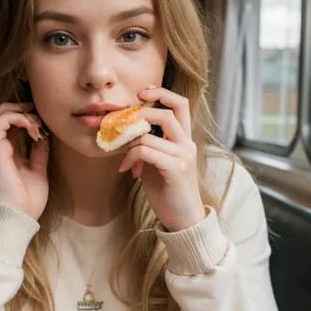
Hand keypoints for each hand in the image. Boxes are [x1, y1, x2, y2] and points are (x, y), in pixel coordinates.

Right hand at [0, 102, 49, 220]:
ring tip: (35, 121)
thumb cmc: (28, 200)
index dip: (25, 117)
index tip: (42, 123)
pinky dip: (18, 118)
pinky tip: (32, 127)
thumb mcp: (38, 170)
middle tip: (36, 112)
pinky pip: (1, 121)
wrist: (19, 215)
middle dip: (18, 108)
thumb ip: (39, 153)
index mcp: (7, 153)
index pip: (9, 125)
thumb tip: (44, 138)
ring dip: (19, 112)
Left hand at [118, 87, 205, 231]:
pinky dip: (131, 158)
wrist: (182, 218)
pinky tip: (129, 171)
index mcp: (184, 138)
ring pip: (149, 135)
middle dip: (141, 114)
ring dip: (129, 145)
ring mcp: (183, 156)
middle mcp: (187, 143)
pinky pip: (146, 152)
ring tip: (124, 159)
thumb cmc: (166, 189)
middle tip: (123, 124)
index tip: (142, 92)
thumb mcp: (156, 162)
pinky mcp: (176, 169)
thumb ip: (147, 144)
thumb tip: (124, 131)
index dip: (162, 92)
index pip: (180, 104)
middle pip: (167, 113)